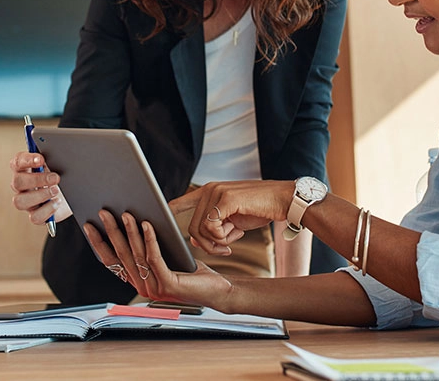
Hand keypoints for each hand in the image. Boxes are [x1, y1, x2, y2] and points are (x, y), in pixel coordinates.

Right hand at [8, 151, 72, 224]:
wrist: (73, 195)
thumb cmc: (62, 176)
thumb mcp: (58, 164)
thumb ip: (52, 157)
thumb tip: (56, 150)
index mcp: (24, 169)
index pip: (17, 162)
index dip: (27, 160)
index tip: (41, 159)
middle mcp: (21, 186)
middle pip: (17, 182)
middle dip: (37, 179)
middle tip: (55, 177)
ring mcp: (26, 202)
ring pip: (20, 202)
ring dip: (40, 195)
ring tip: (56, 190)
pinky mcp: (35, 215)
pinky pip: (34, 217)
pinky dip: (47, 210)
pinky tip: (57, 203)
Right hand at [82, 209, 230, 305]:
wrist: (217, 290)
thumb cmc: (191, 271)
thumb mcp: (166, 256)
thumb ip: (148, 247)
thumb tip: (134, 220)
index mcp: (138, 280)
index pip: (112, 261)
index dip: (99, 243)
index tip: (89, 225)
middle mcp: (142, 286)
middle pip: (121, 255)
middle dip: (111, 231)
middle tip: (103, 212)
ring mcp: (154, 287)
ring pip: (137, 254)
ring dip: (129, 231)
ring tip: (125, 213)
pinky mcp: (168, 284)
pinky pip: (154, 257)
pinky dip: (150, 239)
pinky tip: (147, 224)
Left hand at [170, 181, 292, 255]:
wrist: (283, 200)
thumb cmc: (259, 209)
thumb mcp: (233, 220)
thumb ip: (214, 227)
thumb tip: (193, 240)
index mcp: (209, 192)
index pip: (180, 202)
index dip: (168, 212)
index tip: (155, 222)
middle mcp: (209, 189)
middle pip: (192, 226)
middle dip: (205, 244)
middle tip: (223, 249)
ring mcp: (216, 192)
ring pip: (200, 229)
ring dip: (215, 243)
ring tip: (231, 242)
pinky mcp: (225, 198)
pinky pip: (212, 227)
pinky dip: (222, 237)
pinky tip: (235, 236)